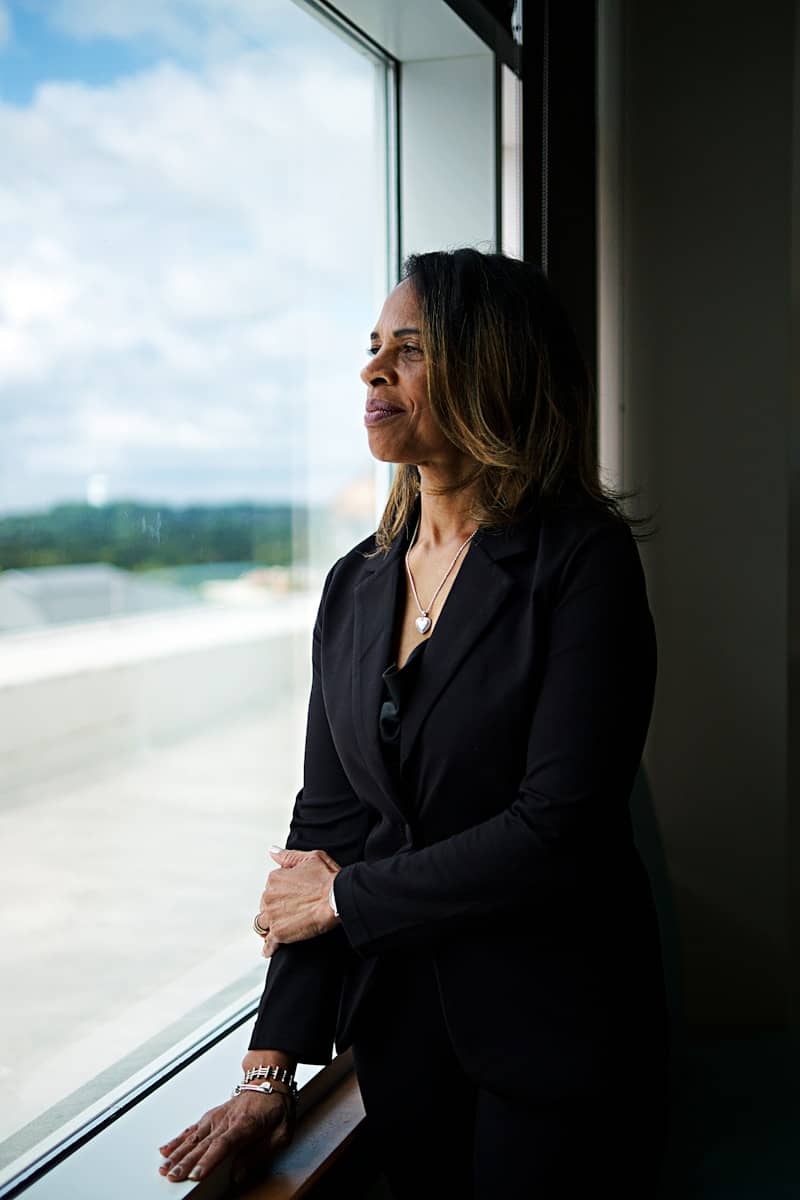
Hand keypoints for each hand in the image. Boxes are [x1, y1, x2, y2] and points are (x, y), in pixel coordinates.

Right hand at [158, 1088, 293, 1183]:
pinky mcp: (211, 1116)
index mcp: (245, 1124)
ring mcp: (217, 1117)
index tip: (196, 1174)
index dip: (209, 1160)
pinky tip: (166, 1149)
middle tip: (173, 1176)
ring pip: (194, 1137)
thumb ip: (260, 1154)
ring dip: (178, 1153)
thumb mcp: (281, 1133)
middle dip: (187, 1161)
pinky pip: (192, 1129)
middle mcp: (227, 1120)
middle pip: (204, 1144)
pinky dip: (178, 1139)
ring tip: (165, 1168)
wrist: (269, 1080)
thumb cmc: (276, 1107)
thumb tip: (240, 1174)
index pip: (224, 1144)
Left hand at [255, 846, 340, 957]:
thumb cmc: (328, 877)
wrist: (337, 898)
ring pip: (263, 924)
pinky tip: (270, 951)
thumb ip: (288, 856)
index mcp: (275, 878)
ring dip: (268, 927)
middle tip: (288, 914)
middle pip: (265, 905)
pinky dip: (269, 948)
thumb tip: (272, 851)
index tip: (291, 897)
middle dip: (274, 909)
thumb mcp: (310, 858)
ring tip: (277, 930)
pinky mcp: (279, 933)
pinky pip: (268, 944)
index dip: (281, 893)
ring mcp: (272, 916)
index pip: (270, 887)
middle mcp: (268, 896)